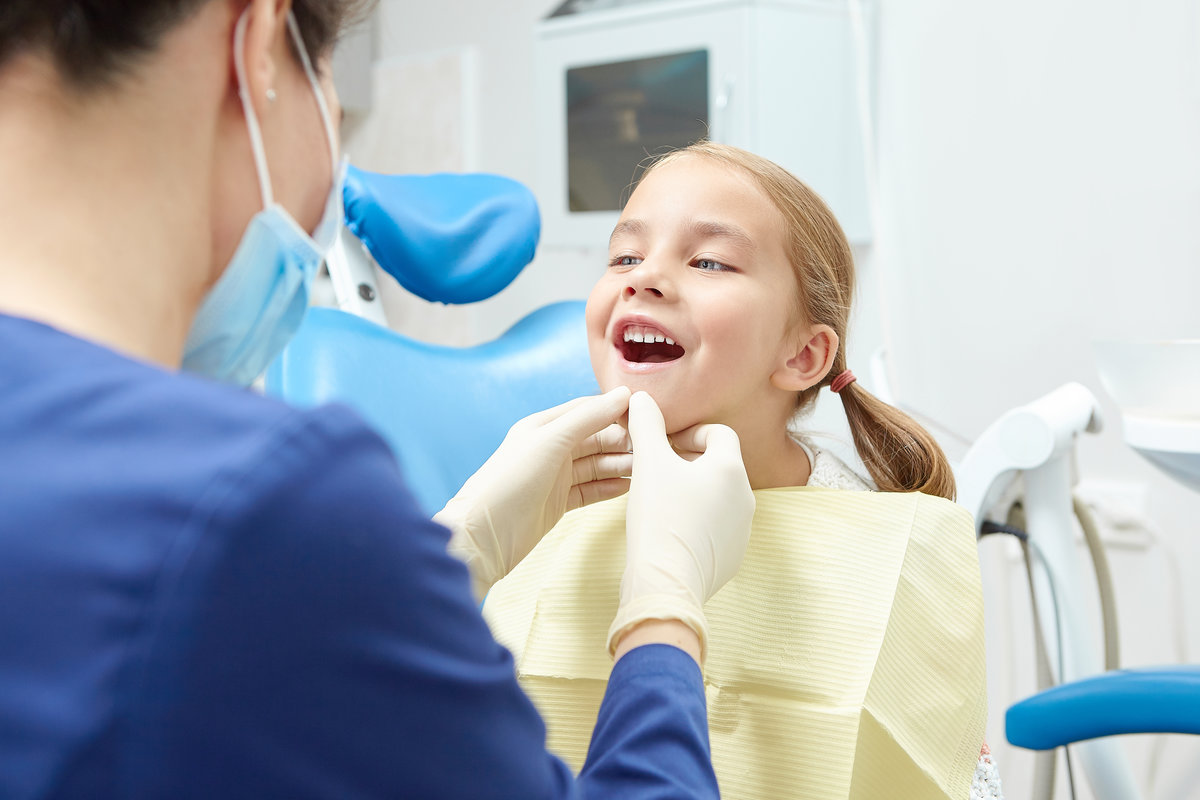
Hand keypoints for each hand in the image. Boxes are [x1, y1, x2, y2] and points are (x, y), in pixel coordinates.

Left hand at [435, 386, 632, 599]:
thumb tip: (623, 394)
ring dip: (621, 465)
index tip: (647, 413)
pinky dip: (610, 487)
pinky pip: (591, 489)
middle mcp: (550, 448)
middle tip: (653, 447)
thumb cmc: (509, 482)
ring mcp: (554, 477)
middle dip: (623, 441)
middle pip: (596, 438)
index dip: (616, 410)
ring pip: (596, 465)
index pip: (588, 410)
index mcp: (543, 426)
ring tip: (648, 468)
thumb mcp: (551, 442)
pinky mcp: (558, 503)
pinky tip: (631, 486)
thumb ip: (588, 418)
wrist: (483, 536)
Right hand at [608, 392, 754, 662]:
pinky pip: (715, 529)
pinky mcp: (732, 558)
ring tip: (659, 501)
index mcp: (731, 469)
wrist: (665, 583)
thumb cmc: (660, 518)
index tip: (664, 444)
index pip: (719, 434)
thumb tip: (641, 398)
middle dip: (689, 462)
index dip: (690, 433)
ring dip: (692, 493)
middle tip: (656, 470)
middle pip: (719, 466)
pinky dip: (695, 523)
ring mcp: (742, 530)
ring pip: (717, 499)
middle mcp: (746, 497)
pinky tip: (668, 531)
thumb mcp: (648, 463)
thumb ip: (647, 425)